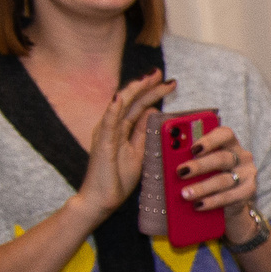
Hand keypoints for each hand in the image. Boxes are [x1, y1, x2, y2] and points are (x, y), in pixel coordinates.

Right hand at [75, 71, 170, 216]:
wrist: (102, 198)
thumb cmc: (118, 177)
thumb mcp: (140, 152)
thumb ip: (145, 132)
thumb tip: (154, 111)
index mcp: (122, 128)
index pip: (140, 105)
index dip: (153, 92)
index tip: (169, 82)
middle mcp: (112, 126)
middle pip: (131, 101)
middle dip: (147, 86)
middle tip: (161, 73)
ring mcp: (105, 133)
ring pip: (119, 107)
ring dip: (133, 91)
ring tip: (146, 78)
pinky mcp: (101, 144)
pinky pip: (107, 124)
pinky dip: (112, 110)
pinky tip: (118, 98)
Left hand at [179, 120, 261, 226]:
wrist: (229, 199)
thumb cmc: (208, 174)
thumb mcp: (200, 162)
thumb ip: (187, 155)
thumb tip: (167, 156)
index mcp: (229, 143)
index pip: (224, 134)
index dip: (209, 140)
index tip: (192, 148)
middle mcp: (241, 156)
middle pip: (221, 159)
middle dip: (199, 166)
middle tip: (180, 173)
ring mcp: (247, 174)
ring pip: (223, 180)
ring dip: (202, 187)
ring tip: (185, 194)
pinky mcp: (248, 191)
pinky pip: (230, 197)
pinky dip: (212, 201)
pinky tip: (198, 204)